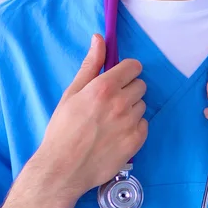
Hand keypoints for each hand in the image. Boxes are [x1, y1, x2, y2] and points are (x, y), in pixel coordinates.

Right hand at [36, 35, 147, 198]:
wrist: (62, 169)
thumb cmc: (63, 129)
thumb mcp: (72, 93)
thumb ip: (91, 64)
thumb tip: (99, 38)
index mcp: (104, 87)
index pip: (134, 66)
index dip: (127, 71)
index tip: (119, 79)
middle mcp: (121, 102)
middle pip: (140, 85)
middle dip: (128, 90)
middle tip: (110, 104)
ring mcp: (131, 122)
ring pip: (142, 105)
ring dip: (131, 109)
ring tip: (110, 121)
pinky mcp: (137, 140)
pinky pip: (144, 124)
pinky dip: (134, 127)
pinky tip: (117, 134)